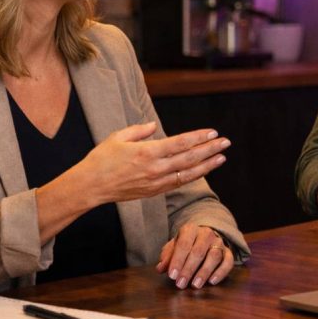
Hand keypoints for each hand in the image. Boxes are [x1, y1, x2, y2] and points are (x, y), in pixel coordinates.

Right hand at [79, 122, 230, 204]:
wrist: (90, 187)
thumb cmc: (101, 159)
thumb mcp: (118, 137)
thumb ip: (139, 130)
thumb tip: (155, 126)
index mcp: (147, 152)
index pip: (180, 143)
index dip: (199, 138)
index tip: (213, 133)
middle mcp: (155, 168)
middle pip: (189, 158)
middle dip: (210, 150)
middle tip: (226, 142)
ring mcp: (155, 182)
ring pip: (188, 174)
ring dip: (207, 165)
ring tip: (222, 157)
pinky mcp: (153, 192)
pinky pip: (177, 184)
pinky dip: (192, 176)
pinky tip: (203, 170)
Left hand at [156, 224, 233, 288]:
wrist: (203, 236)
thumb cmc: (185, 244)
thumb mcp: (173, 247)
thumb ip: (167, 257)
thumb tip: (160, 268)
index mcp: (190, 229)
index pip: (184, 244)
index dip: (177, 260)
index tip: (172, 275)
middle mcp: (206, 234)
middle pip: (199, 251)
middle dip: (189, 269)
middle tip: (180, 284)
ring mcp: (219, 242)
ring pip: (214, 256)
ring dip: (204, 272)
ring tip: (195, 285)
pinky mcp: (228, 252)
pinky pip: (228, 261)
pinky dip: (221, 272)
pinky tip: (212, 281)